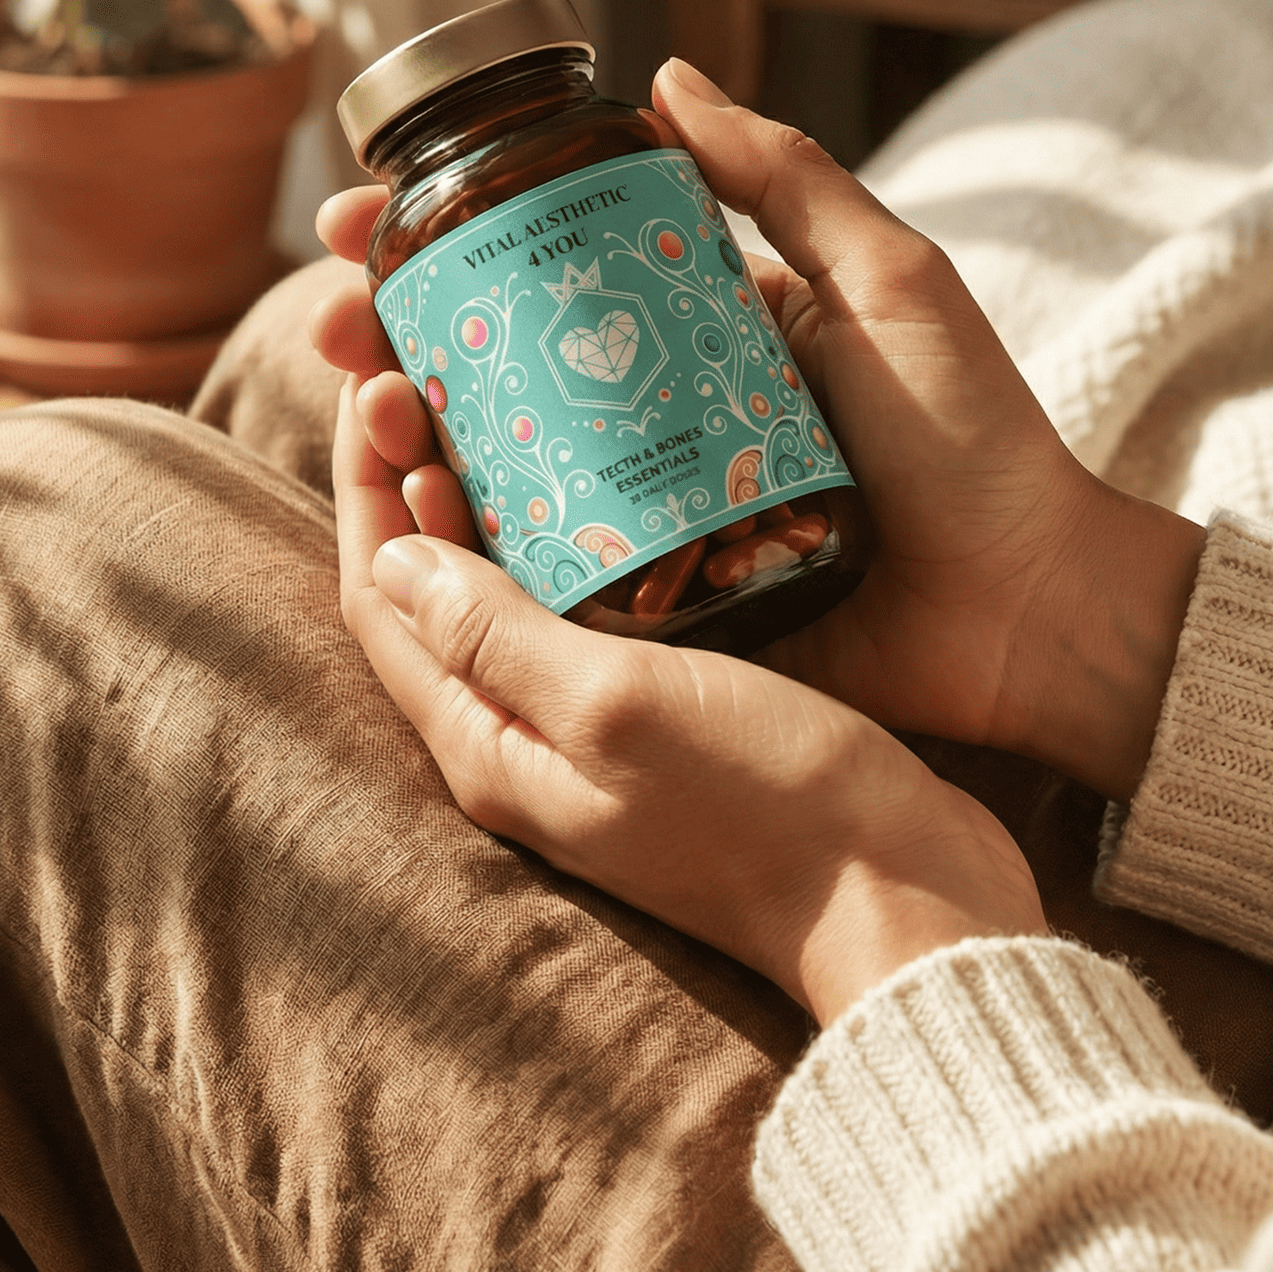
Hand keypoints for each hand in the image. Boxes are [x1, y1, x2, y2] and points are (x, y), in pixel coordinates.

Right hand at [311, 60, 1203, 802]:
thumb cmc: (974, 439)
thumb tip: (662, 72)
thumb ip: (786, 178)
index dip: (440, 241)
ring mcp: (646, 512)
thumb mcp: (888, 280)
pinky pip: (541, 570)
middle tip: (331, 328)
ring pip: (497, 466)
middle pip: (492, 366)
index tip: (357, 220)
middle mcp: (654, 415)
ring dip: (409, 435)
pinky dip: (468, 546)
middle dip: (392, 338)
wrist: (1030, 608)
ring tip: (370, 413)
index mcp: (696, 330)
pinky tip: (413, 519)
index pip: (542, 269)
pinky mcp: (653, 604)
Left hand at [333, 374, 1045, 1023]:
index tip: (376, 387)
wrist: (904, 895)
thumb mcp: (617, 705)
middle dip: (417, 481)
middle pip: (434, 592)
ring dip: (492, 500)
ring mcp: (595, 731)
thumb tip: (394, 555)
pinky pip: (589, 606)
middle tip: (435, 375)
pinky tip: (614, 478)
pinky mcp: (665, 715)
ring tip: (508, 403)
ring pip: (509, 593)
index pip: (382, 602)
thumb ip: (495, 636)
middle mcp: (525, 740)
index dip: (368, 491)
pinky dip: (576, 534)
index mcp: (490, 745)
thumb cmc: (767, 805)